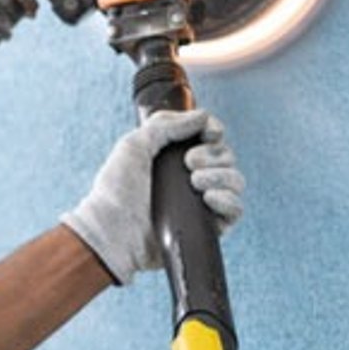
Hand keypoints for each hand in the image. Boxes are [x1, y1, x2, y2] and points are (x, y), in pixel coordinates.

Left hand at [60, 109, 244, 285]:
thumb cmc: (115, 192)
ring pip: (234, 180)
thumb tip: (202, 116)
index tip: (208, 132)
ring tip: (196, 181)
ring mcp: (201, 202)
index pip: (210, 137)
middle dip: (213, 154)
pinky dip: (228, 199)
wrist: (112, 233)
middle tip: (189, 162)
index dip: (214, 130)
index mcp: (174, 156)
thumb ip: (165, 125)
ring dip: (221, 175)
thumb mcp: (133, 146)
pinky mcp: (207, 227)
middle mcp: (191, 177)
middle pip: (225, 156)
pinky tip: (209, 198)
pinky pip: (236, 210)